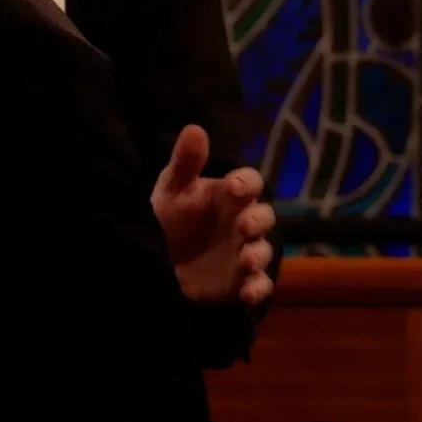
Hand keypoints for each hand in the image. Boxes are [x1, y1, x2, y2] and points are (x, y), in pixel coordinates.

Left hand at [150, 125, 274, 307]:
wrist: (156, 260)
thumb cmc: (170, 216)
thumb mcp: (172, 188)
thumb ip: (185, 162)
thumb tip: (195, 128)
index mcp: (230, 195)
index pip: (250, 182)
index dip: (247, 183)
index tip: (235, 187)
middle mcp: (243, 222)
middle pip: (265, 216)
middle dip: (258, 220)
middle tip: (244, 226)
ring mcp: (245, 252)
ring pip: (264, 251)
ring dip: (259, 255)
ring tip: (245, 260)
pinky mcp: (241, 281)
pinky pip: (259, 285)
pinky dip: (258, 289)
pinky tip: (247, 293)